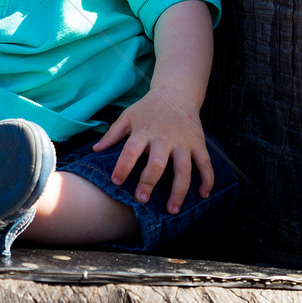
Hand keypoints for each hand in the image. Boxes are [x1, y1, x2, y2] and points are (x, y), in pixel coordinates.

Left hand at [92, 85, 213, 214]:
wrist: (176, 92)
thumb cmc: (148, 108)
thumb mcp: (128, 116)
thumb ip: (112, 134)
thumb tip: (94, 149)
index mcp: (144, 131)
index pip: (130, 150)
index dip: (122, 167)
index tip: (116, 182)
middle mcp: (164, 138)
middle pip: (157, 163)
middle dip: (149, 183)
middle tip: (141, 200)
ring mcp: (183, 141)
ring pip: (184, 169)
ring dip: (178, 191)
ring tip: (171, 210)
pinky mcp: (198, 143)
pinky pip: (205, 164)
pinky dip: (207, 180)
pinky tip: (203, 195)